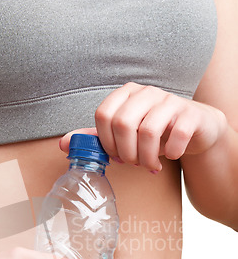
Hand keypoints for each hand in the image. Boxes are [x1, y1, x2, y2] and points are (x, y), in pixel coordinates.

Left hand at [60, 82, 226, 171]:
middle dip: (126, 152)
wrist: (195, 128)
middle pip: (123, 123)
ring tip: (150, 165)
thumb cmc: (155, 132)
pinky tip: (170, 156)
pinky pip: (177, 134)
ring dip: (146, 157)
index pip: (103, 114)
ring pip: (149, 131)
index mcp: (126, 95)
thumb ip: (97, 138)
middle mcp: (147, 93)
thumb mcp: (124, 135)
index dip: (106, 141)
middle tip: (133, 163)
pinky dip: (171, 152)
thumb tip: (63, 144)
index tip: (115, 156)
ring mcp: (170, 100)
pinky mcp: (191, 113)